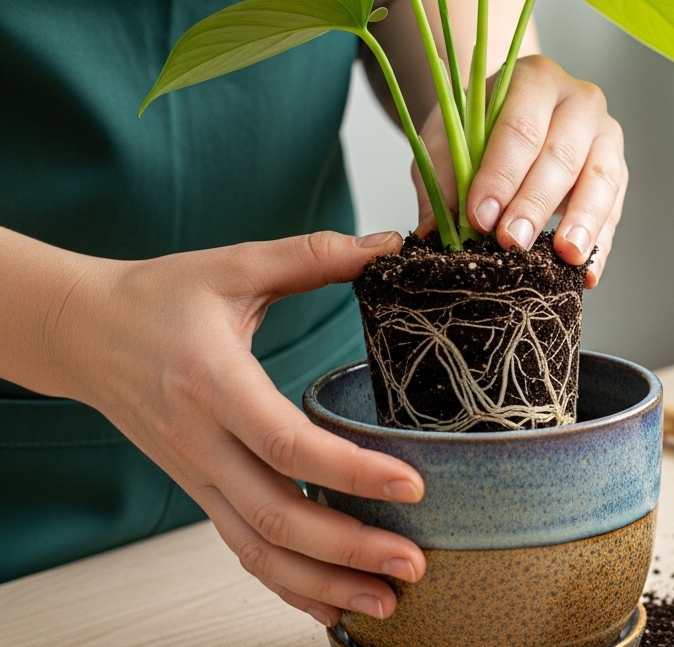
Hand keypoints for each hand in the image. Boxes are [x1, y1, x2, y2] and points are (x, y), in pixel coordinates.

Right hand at [47, 231, 424, 627]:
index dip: (350, 471)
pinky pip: (242, 549)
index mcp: (213, 382)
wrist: (81, 333)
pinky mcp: (198, 490)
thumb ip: (312, 255)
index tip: (411, 485)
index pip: (285, 441)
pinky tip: (333, 605)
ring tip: (388, 603)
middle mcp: (201, 441)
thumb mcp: (233, 266)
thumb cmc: (157, 296)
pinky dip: (287, 585)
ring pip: (258, 548)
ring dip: (324, 583)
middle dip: (350, 549)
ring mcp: (196, 474)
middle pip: (276, 515)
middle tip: (416, 563)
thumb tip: (389, 244)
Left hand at [413, 55, 626, 287]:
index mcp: (535, 79)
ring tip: (564, 257)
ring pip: (601, 181)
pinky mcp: (618, 173)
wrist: (510, 117)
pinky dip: (600, 245)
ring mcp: (606, 136)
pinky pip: (614, 211)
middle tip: (513, 242)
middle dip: (536, 203)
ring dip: (582, 223)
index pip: (521, 127)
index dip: (501, 174)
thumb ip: (442, 181)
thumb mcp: (448, 141)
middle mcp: (579, 101)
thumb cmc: (478, 128)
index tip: (481, 216)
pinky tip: (586, 273)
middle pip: (562, 155)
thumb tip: (432, 234)